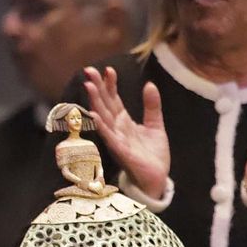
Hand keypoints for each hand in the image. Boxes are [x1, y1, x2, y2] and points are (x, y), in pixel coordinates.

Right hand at [82, 66, 168, 200]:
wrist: (158, 178)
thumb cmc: (153, 155)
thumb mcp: (155, 126)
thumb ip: (152, 106)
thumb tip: (149, 84)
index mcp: (124, 122)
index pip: (114, 99)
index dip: (110, 84)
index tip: (108, 69)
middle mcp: (117, 129)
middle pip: (105, 104)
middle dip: (97, 87)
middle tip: (89, 70)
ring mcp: (117, 139)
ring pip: (104, 117)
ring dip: (96, 101)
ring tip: (89, 86)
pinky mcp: (122, 151)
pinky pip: (109, 136)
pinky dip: (101, 125)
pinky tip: (95, 114)